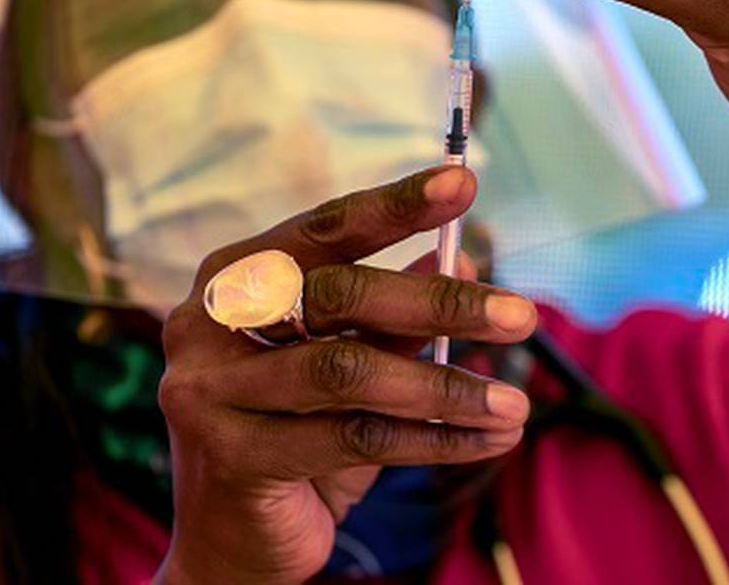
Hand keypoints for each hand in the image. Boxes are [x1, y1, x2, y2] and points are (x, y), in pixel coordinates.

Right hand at [154, 166, 535, 583]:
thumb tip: (464, 258)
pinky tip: (487, 441)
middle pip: (338, 295)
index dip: (396, 205)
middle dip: (439, 303)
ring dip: (446, 388)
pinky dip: (434, 441)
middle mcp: (208, 322)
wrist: (235, 543)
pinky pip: (354, 439)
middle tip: (520, 316)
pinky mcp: (232, 455)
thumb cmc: (297, 435)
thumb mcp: (352, 364)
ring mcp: (210, 390)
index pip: (323, 229)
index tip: (464, 185)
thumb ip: (396, 314)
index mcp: (234, 277)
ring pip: (349, 372)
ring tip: (513, 404)